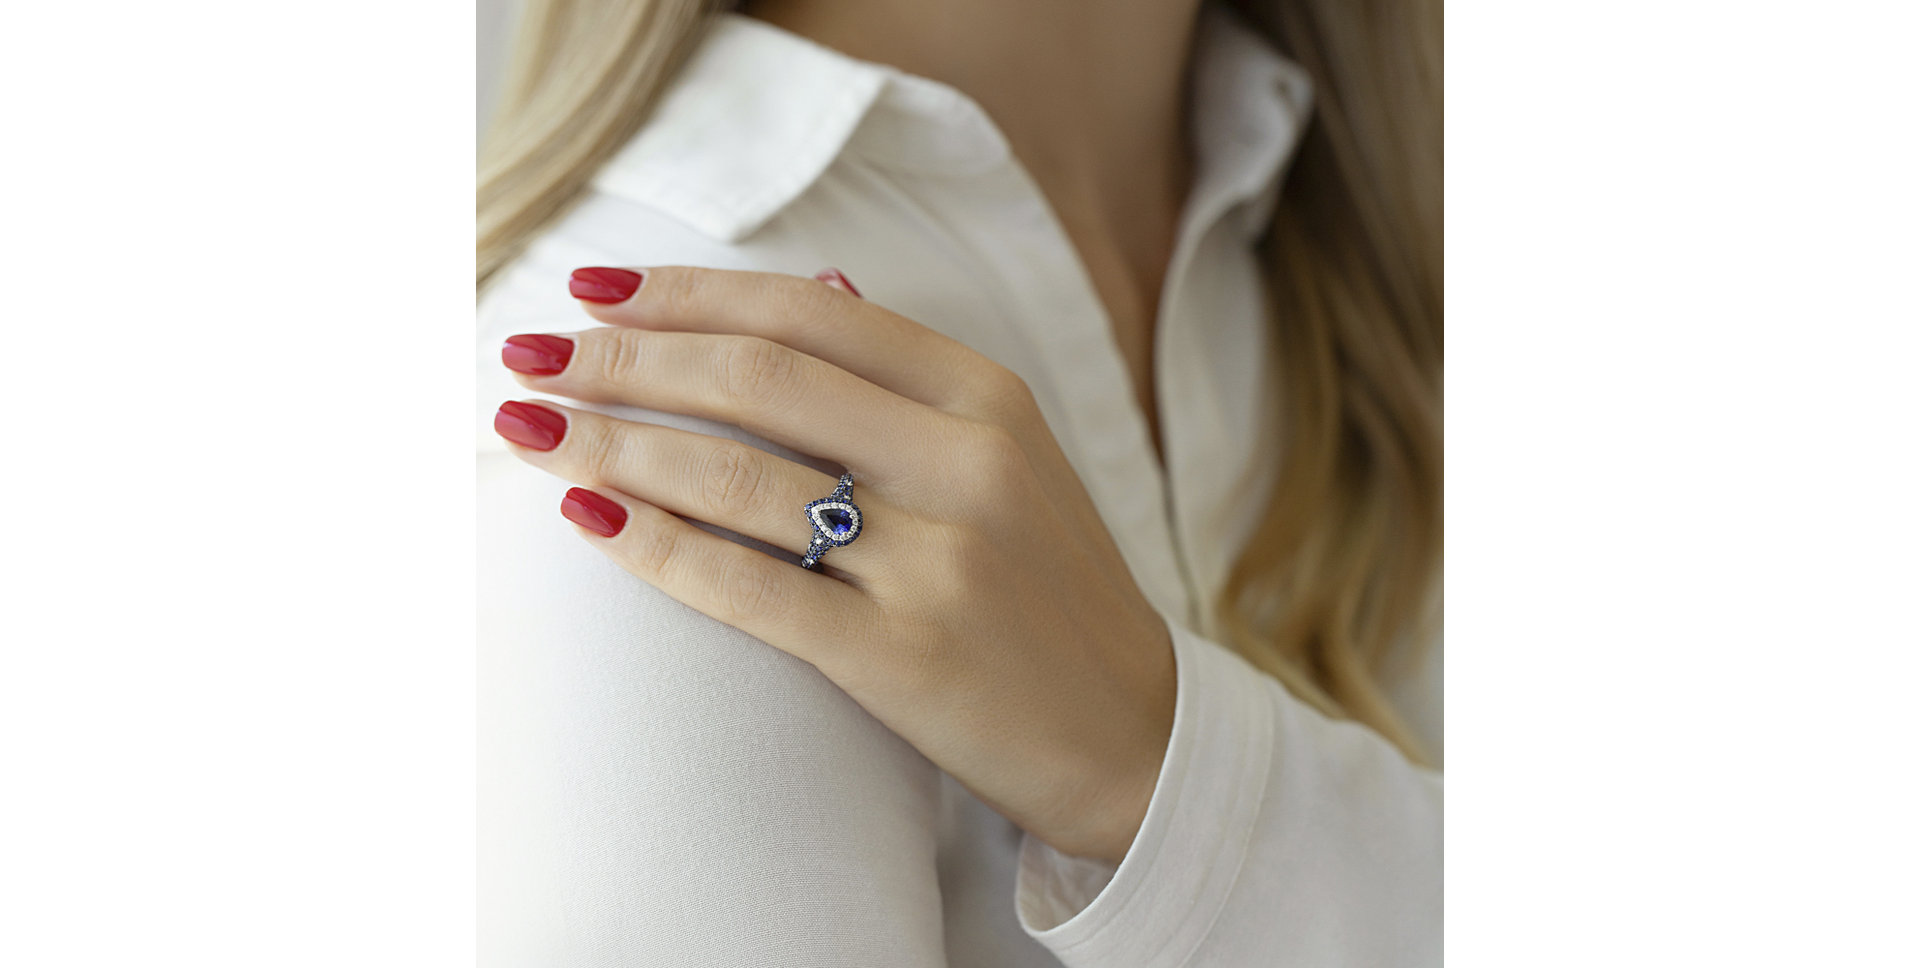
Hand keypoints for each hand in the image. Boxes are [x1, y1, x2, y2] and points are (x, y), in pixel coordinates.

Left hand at [493, 264, 1175, 863]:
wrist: (1132, 737)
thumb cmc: (1051, 590)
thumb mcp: (1012, 454)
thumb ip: (911, 375)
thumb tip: (817, 274)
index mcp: (990, 398)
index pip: (810, 312)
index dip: (688, 292)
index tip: (594, 283)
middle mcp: (966, 465)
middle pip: (759, 380)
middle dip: (625, 357)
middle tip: (530, 354)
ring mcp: (938, 563)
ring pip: (738, 479)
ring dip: (613, 444)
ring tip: (527, 429)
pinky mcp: (901, 658)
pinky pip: (749, 588)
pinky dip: (655, 547)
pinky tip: (587, 518)